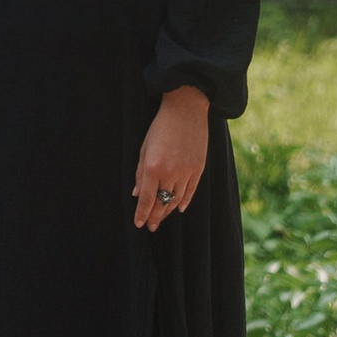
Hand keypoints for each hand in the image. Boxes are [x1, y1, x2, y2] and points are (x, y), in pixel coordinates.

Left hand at [133, 84, 209, 230]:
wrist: (186, 109)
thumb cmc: (161, 127)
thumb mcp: (145, 148)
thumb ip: (141, 173)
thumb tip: (137, 194)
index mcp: (153, 167)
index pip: (147, 199)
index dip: (142, 214)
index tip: (138, 224)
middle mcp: (171, 173)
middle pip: (162, 203)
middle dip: (154, 217)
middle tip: (150, 226)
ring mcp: (187, 171)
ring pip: (176, 200)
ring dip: (168, 212)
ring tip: (161, 219)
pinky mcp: (199, 168)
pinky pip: (191, 191)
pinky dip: (184, 201)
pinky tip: (179, 208)